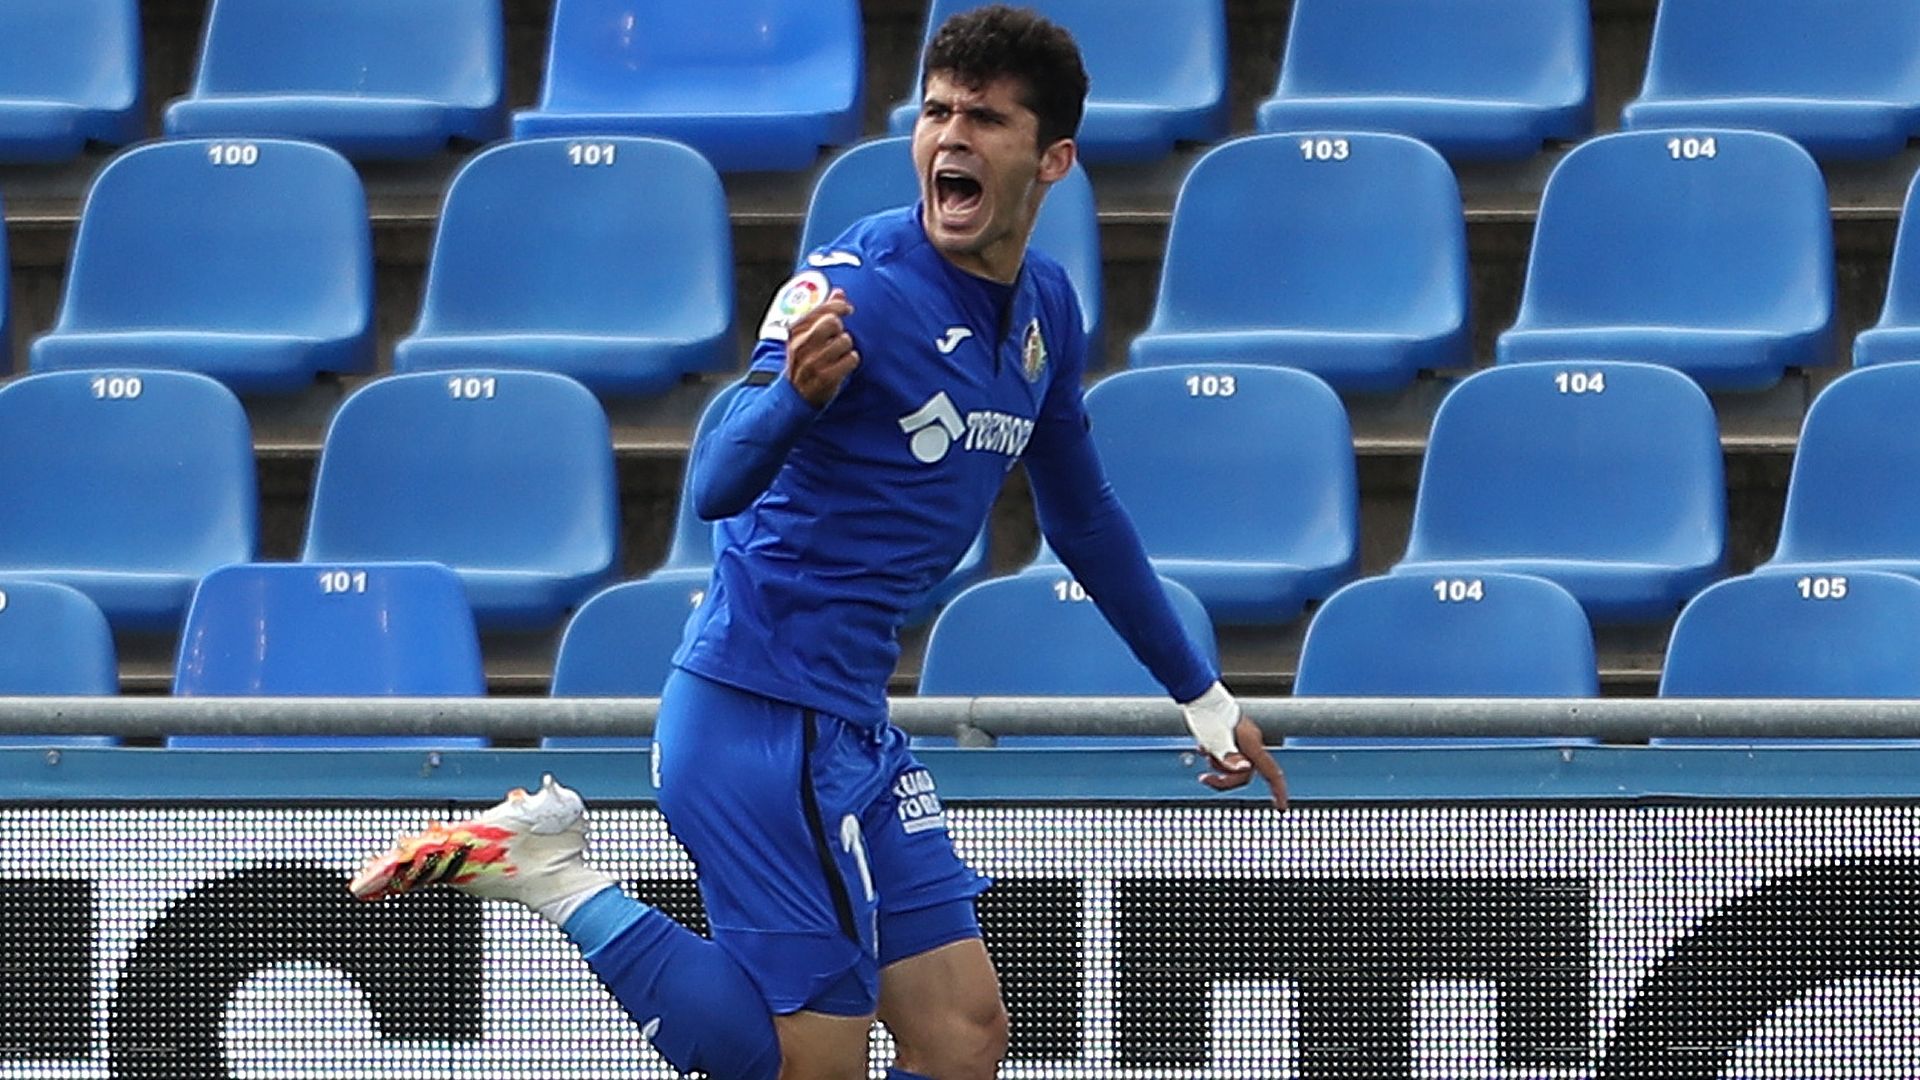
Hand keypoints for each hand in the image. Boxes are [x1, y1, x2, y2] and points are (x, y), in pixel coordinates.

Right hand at [784, 287, 859, 406]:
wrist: (796, 395)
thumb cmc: (804, 361)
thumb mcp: (806, 335)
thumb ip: (822, 312)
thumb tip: (838, 292)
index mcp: (795, 332)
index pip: (821, 309)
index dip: (839, 306)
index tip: (848, 308)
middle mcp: (802, 346)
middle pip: (832, 322)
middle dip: (839, 329)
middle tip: (837, 337)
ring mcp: (813, 362)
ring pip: (844, 341)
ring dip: (846, 347)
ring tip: (838, 355)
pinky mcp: (826, 377)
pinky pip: (851, 359)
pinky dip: (851, 361)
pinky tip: (842, 365)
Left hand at [1198, 715, 1287, 809]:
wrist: (1199, 695)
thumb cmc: (1208, 715)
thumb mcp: (1215, 741)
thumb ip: (1230, 758)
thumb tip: (1245, 770)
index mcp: (1251, 744)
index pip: (1271, 772)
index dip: (1278, 791)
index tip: (1281, 806)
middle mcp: (1251, 742)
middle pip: (1245, 773)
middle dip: (1224, 779)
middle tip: (1204, 778)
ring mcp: (1242, 739)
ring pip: (1234, 765)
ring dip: (1217, 765)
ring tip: (1205, 752)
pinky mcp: (1233, 735)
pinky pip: (1227, 754)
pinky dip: (1215, 756)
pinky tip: (1204, 747)